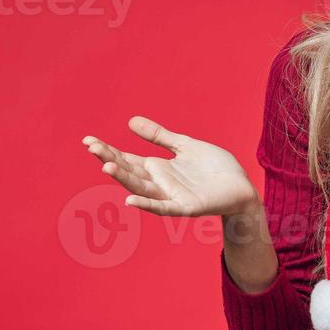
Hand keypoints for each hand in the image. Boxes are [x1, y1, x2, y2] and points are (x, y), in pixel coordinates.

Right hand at [82, 116, 259, 219]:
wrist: (240, 186)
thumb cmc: (214, 168)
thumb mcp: (184, 146)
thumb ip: (159, 136)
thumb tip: (130, 122)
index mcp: (158, 168)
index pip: (126, 159)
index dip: (108, 151)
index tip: (88, 140)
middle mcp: (160, 183)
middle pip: (129, 171)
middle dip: (110, 159)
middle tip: (91, 147)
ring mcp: (171, 196)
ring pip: (141, 188)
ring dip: (123, 179)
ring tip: (106, 167)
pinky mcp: (185, 206)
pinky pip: (163, 207)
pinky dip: (147, 205)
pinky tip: (130, 200)